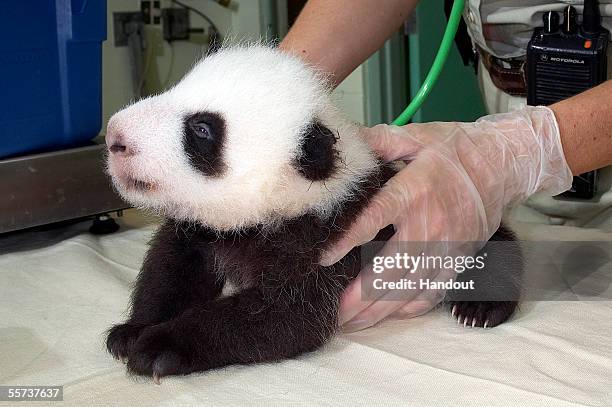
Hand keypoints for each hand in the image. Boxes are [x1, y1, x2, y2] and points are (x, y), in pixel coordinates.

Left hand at [322, 106, 572, 331]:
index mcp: (413, 191)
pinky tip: (389, 315)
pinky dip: (409, 308)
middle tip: (333, 314)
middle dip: (359, 297)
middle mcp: (429, 224)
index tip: (322, 259)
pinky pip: (433, 292)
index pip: (373, 220)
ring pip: (409, 289)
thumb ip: (374, 142)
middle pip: (389, 269)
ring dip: (380, 311)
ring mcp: (447, 247)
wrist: (502, 164)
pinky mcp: (459, 259)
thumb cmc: (453, 150)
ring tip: (353, 324)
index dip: (347, 241)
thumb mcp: (413, 137)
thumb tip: (340, 146)